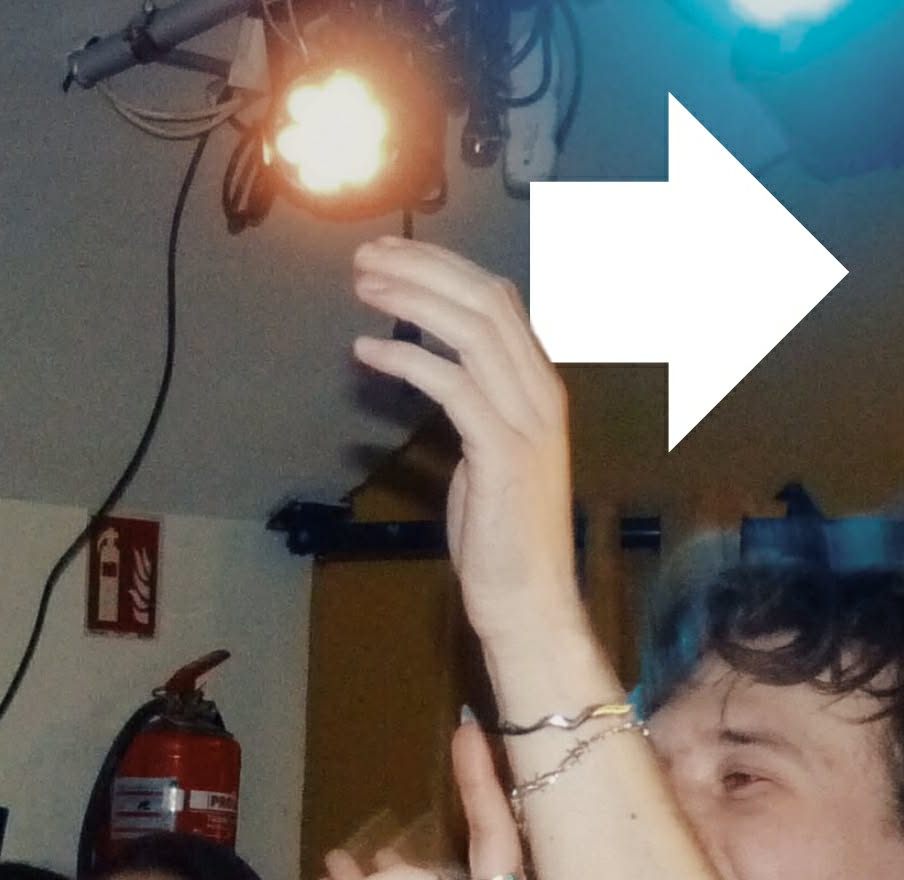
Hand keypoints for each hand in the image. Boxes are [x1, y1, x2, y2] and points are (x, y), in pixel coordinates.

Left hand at [348, 240, 584, 651]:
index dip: (443, 271)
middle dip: (422, 270)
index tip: (390, 257)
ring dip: (411, 301)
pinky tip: (366, 350)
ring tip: (362, 289)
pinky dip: (408, 359)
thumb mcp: (486, 455)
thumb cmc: (500, 535)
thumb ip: (472, 407)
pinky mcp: (502, 452)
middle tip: (364, 258)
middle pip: (484, 301)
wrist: (528, 597)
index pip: (497, 301)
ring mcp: (527, 420)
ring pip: (472, 332)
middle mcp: (540, 391)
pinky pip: (452, 387)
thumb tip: (436, 374)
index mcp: (538, 385)